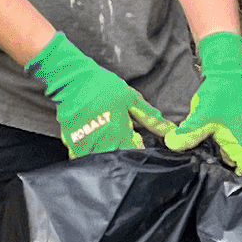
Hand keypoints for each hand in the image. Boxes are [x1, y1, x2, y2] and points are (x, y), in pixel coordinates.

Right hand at [25, 35, 158, 160]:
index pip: (136, 153)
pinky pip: (82, 158)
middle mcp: (104, 142)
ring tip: (104, 138)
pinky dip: (88, 153)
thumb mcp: (130, 98)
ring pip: (101, 161)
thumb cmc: (102, 87)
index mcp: (121, 132)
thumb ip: (149, 116)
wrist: (72, 79)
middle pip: (118, 160)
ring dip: (105, 154)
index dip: (138, 147)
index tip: (134, 138)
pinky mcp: (72, 144)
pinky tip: (90, 139)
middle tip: (118, 138)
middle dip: (122, 153)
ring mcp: (87, 145)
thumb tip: (170, 129)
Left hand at [161, 31, 241, 171]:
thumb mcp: (202, 116)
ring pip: (228, 160)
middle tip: (205, 181)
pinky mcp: (228, 135)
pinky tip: (199, 156)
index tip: (224, 186)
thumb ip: (189, 133)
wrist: (224, 76)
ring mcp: (237, 140)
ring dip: (217, 166)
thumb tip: (171, 145)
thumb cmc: (220, 96)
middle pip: (239, 169)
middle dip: (225, 177)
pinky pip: (222, 151)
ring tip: (200, 171)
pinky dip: (213, 154)